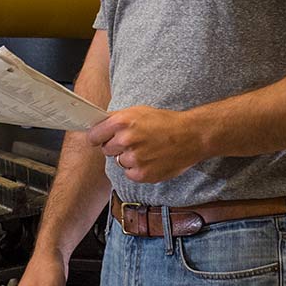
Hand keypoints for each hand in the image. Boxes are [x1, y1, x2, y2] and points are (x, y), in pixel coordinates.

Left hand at [88, 106, 208, 182]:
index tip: (99, 139)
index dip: (97, 137)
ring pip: (119, 162)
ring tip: (146, 150)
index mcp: (122, 122)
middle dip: (115, 147)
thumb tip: (98, 126)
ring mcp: (134, 159)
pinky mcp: (142, 174)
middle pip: (106, 150)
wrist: (191, 136)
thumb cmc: (166, 122)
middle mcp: (126, 140)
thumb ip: (118, 119)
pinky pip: (130, 173)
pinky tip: (151, 159)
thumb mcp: (140, 111)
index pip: (93, 135)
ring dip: (129, 158)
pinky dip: (138, 169)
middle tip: (133, 142)